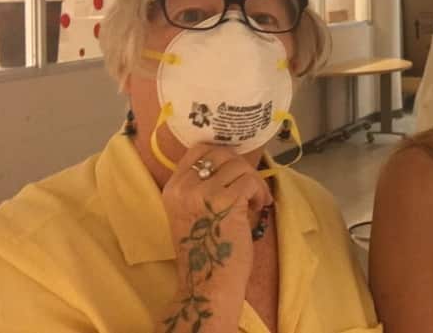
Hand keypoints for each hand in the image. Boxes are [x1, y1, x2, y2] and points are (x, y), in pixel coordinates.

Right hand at [157, 144, 271, 332]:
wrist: (208, 282)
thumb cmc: (207, 249)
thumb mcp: (194, 210)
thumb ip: (204, 186)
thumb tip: (234, 162)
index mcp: (173, 188)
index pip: (198, 150)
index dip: (223, 156)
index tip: (235, 172)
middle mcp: (184, 187)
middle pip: (221, 154)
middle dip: (242, 168)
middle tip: (250, 188)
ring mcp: (203, 193)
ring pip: (239, 166)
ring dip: (254, 181)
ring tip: (255, 201)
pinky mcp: (225, 201)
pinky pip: (250, 181)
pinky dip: (259, 192)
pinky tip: (258, 207)